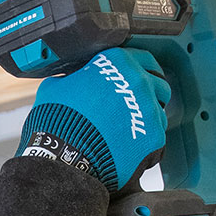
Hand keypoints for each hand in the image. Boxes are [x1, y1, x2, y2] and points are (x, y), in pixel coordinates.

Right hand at [15, 48, 170, 192]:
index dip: (139, 71)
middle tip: (134, 108)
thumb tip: (69, 83)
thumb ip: (71, 80)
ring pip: (159, 113)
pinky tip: (129, 149)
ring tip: (128, 132)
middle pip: (159, 85)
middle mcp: (139, 82)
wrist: (64, 156)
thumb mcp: (55, 88)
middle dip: (149, 95)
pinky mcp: (153, 137)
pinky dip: (144, 144)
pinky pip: (156, 139)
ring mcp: (149, 110)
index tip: (136, 81)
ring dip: (147, 121)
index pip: (144, 59)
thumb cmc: (58, 123)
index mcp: (118, 63)